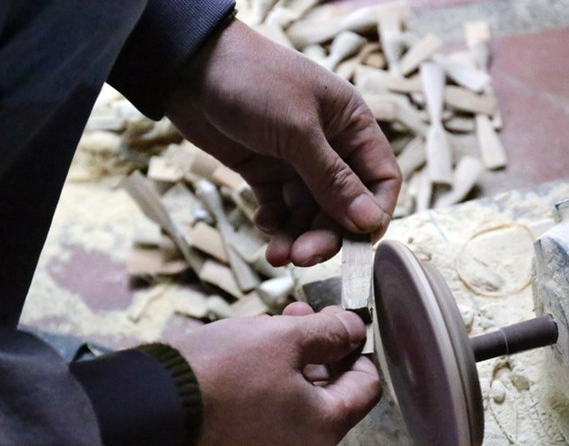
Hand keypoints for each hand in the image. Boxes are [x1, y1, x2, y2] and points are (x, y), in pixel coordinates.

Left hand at [166, 19, 401, 266]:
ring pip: (309, 213)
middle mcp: (330, 145)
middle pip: (343, 206)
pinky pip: (279, 209)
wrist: (187, 65)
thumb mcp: (298, 131)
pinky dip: (274, 223)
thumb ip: (333, 179)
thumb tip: (370, 222)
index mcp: (352, 126)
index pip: (381, 180)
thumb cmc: (253, 80)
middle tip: (303, 256)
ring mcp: (296, 160)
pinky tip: (263, 225)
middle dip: (326, 234)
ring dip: (296, 236)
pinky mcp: (264, 171)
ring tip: (276, 255)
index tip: (356, 244)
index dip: (373, 214)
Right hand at [173, 303, 380, 445]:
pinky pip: (272, 411)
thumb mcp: (284, 338)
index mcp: (325, 427)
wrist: (156, 403)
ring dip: (296, 359)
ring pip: (300, 398)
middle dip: (322, 348)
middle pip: (332, 391)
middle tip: (303, 313)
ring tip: (275, 323)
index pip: (367, 385)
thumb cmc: (228, 369)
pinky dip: (272, 382)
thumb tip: (355, 330)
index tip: (340, 321)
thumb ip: (330, 333)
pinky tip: (253, 353)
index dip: (357, 348)